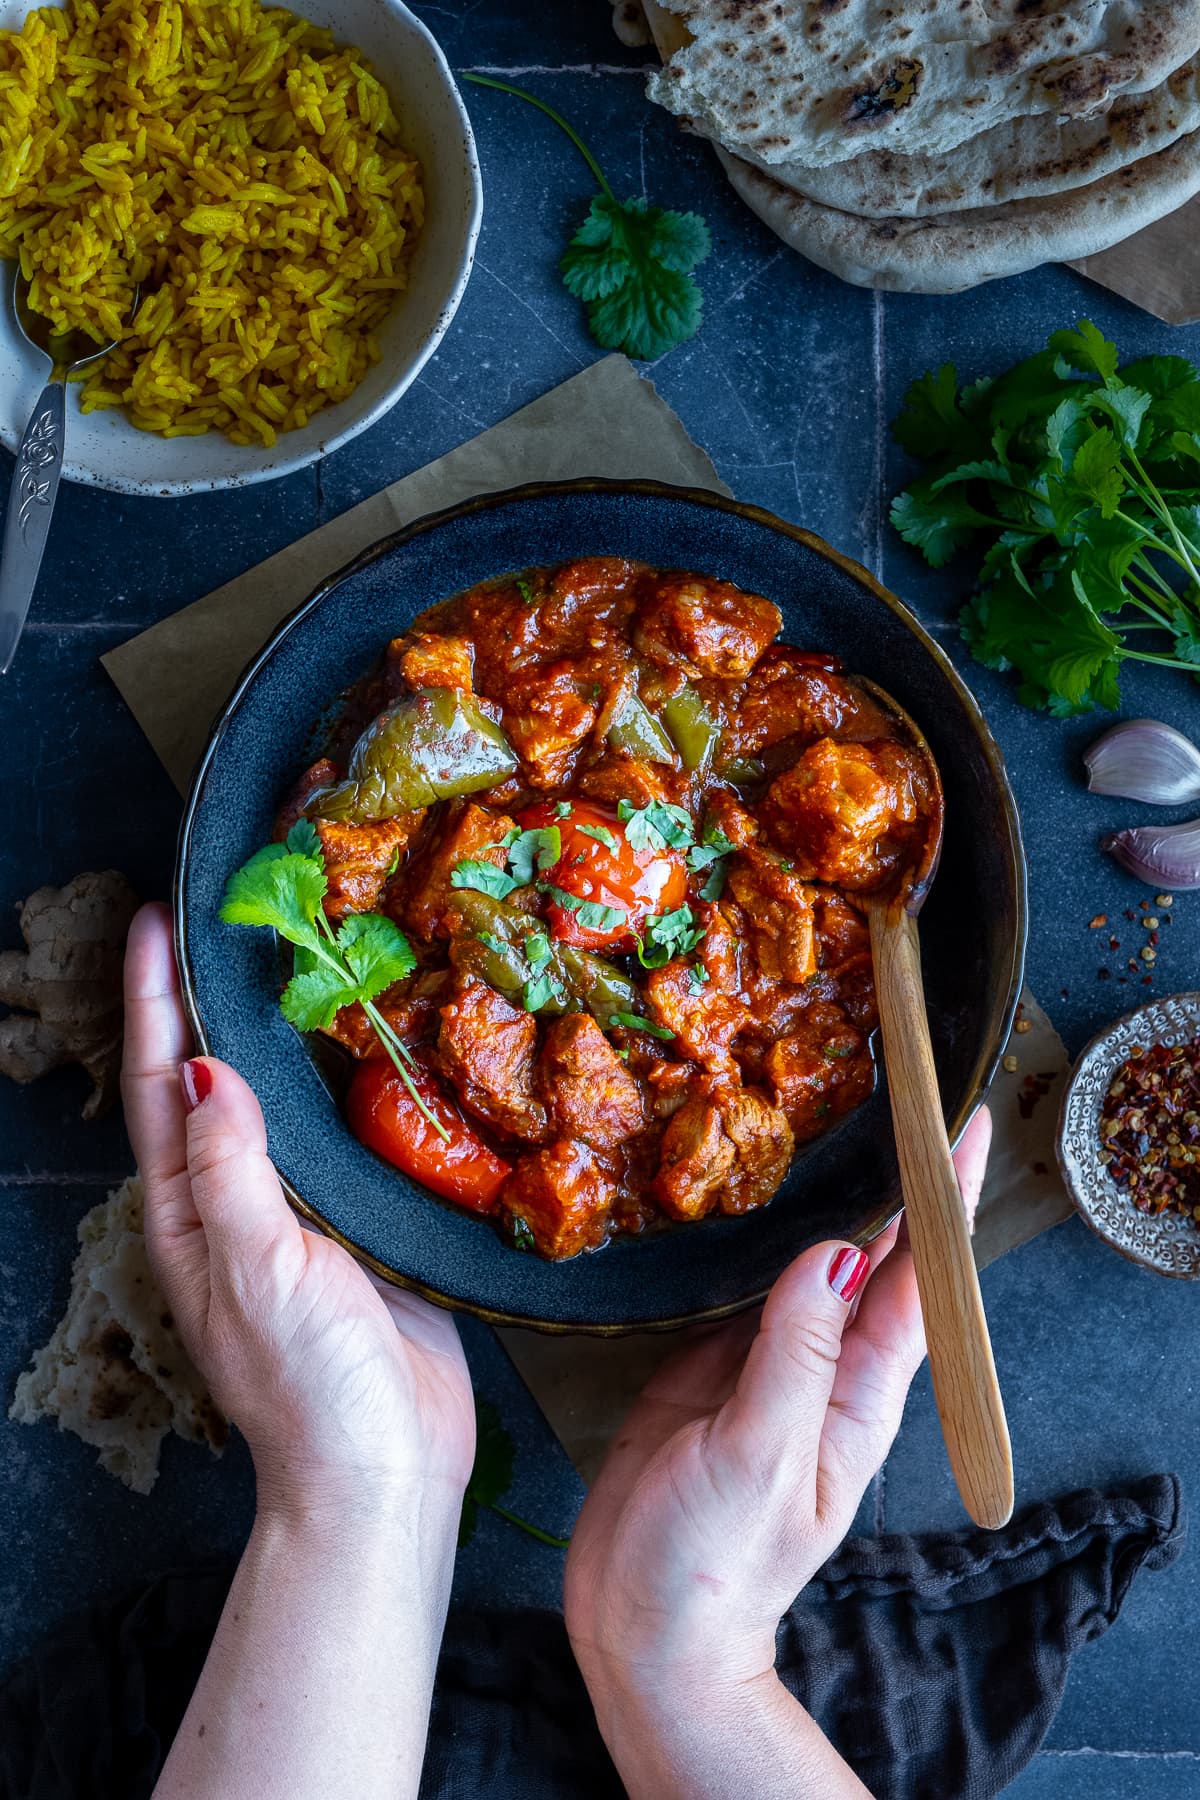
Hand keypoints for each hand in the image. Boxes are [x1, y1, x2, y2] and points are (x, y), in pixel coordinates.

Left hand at [121, 903, 475, 1518]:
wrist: (387, 1468)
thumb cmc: (307, 1386)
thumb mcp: (256, 1273)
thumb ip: (231, 1173)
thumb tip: (203, 1066)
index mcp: (191, 1212)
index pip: (159, 1084)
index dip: (152, 1001)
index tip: (155, 923)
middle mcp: (239, 1199)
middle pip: (213, 1075)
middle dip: (207, 994)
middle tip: (225, 913)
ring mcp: (304, 1209)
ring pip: (285, 1096)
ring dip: (282, 1025)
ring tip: (299, 951)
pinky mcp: (368, 1220)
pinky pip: (354, 1130)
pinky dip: (356, 1075)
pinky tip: (381, 1036)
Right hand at [564, 1110, 991, 1716]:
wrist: (649, 1630)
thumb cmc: (714, 1566)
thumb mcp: (759, 1455)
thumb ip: (796, 1354)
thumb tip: (837, 1253)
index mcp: (859, 1395)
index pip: (920, 1282)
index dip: (945, 1203)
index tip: (967, 1127)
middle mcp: (827, 1369)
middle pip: (878, 1260)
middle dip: (900, 1182)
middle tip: (905, 1098)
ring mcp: (772, 1363)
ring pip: (812, 1261)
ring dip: (830, 1196)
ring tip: (835, 1122)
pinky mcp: (713, 1362)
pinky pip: (745, 1281)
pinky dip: (754, 1232)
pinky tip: (746, 1192)